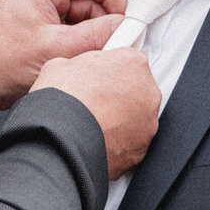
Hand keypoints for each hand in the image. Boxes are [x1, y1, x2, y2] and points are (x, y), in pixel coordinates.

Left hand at [0, 0, 130, 109]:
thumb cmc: (4, 64)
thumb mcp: (57, 49)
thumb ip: (96, 35)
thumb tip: (125, 27)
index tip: (124, 17)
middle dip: (103, 21)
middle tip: (116, 42)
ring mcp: (42, 13)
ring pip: (83, 17)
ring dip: (93, 35)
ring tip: (96, 56)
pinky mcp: (43, 30)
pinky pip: (73, 31)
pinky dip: (82, 44)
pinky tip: (84, 59)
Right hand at [34, 48, 159, 178]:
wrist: (62, 137)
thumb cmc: (64, 98)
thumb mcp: (62, 64)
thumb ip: (80, 65)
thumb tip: (74, 72)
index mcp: (133, 63)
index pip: (128, 61)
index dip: (109, 71)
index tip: (98, 79)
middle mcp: (148, 92)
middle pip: (137, 90)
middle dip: (118, 96)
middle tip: (94, 103)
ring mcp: (148, 122)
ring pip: (137, 119)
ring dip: (120, 120)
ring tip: (94, 124)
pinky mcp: (142, 149)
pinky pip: (131, 143)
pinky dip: (118, 143)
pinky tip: (98, 141)